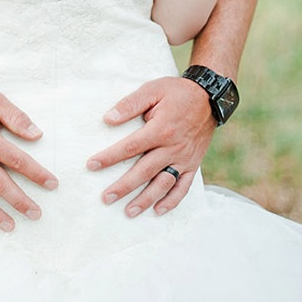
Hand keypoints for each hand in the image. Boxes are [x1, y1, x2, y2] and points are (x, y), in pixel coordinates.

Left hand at [87, 76, 214, 216]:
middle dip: (123, 187)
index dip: (110, 158)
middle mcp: (173, 147)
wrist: (210, 97)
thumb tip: (108, 119)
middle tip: (106, 198)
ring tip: (128, 211)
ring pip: (163, 184)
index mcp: (161, 129)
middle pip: (144, 171)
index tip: (92, 165)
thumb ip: (130, 104)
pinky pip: (183, 187)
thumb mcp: (152, 90)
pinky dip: (172, 201)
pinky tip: (158, 210)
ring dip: (145, 199)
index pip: (130, 147)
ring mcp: (184, 158)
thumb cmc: (177, 92)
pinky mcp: (193, 164)